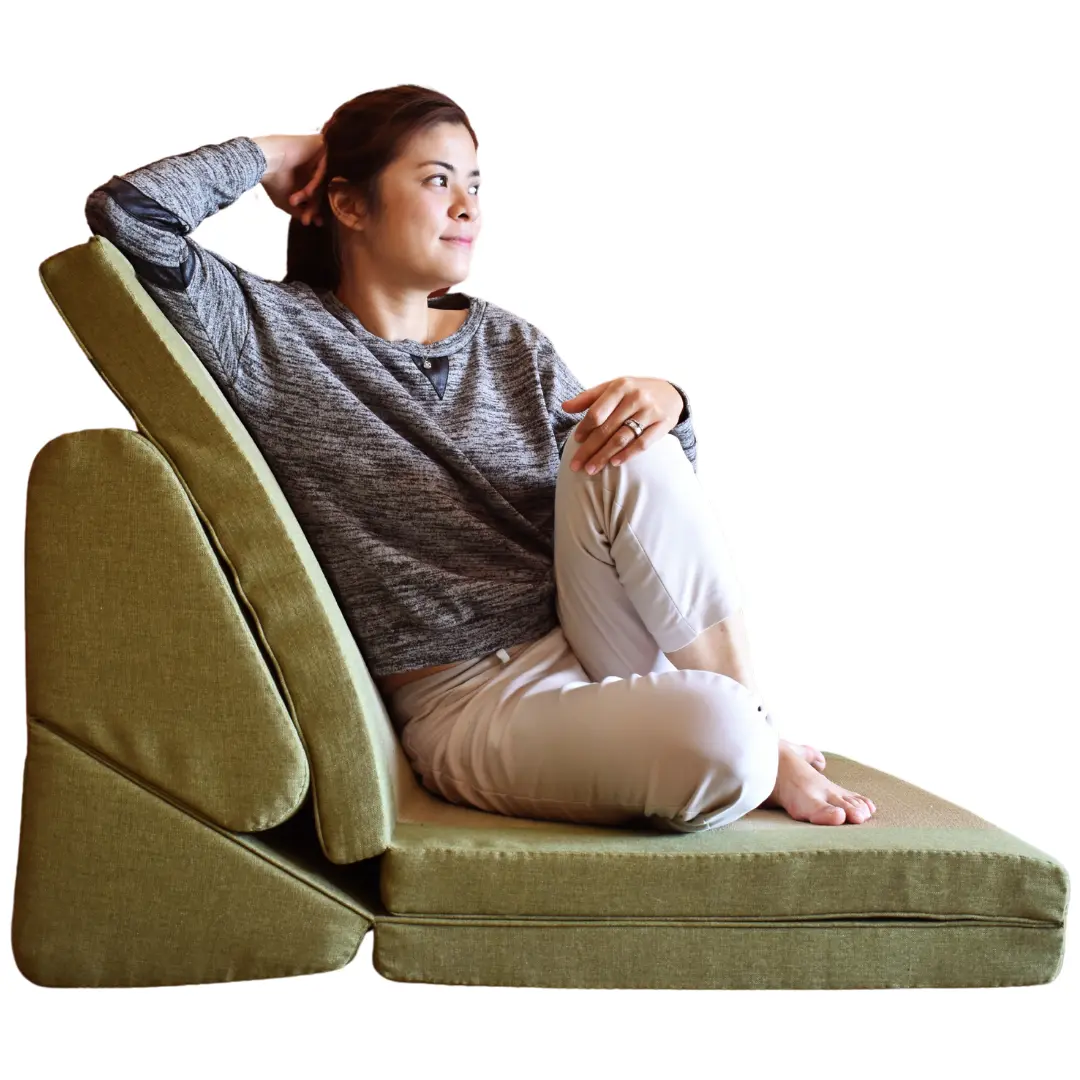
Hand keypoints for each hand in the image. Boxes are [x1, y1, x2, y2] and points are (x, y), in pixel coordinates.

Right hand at [257, 133, 327, 226]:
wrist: (260, 160)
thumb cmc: (271, 180)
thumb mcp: (286, 201)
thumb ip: (301, 211)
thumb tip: (315, 223)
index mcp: (306, 173)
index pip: (318, 193)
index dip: (315, 209)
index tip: (313, 223)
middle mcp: (313, 163)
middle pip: (321, 188)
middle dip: (312, 206)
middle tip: (305, 219)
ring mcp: (317, 153)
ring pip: (322, 181)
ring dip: (310, 196)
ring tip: (293, 201)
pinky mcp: (320, 144)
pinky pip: (324, 169)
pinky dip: (315, 184)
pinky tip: (306, 193)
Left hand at [564, 377, 683, 473]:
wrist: (670, 393)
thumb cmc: (634, 391)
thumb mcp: (613, 388)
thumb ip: (589, 398)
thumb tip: (564, 407)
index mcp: (620, 386)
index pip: (597, 412)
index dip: (585, 428)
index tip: (576, 441)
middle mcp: (636, 397)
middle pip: (607, 429)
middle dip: (589, 449)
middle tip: (576, 465)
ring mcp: (650, 411)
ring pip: (622, 438)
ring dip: (604, 456)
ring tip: (591, 469)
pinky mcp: (663, 424)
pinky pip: (642, 443)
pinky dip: (627, 454)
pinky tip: (614, 463)